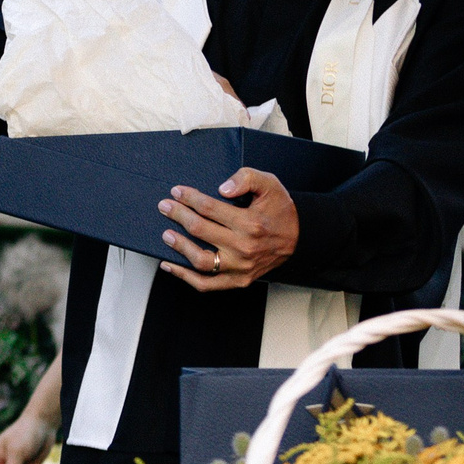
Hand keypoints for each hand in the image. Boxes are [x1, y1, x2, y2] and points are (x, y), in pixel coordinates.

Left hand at [158, 167, 298, 290]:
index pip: (209, 208)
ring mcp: (241, 267)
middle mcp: (244, 247)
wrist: (299, 237)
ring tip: (166, 234)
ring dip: (179, 247)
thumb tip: (222, 188)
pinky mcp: (239, 280)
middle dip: (178, 215)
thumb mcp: (269, 184)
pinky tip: (170, 264)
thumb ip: (246, 178)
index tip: (176, 192)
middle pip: (201, 230)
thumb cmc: (280, 210)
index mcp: (250, 223)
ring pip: (201, 260)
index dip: (189, 198)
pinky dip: (185, 277)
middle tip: (164, 206)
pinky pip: (207, 284)